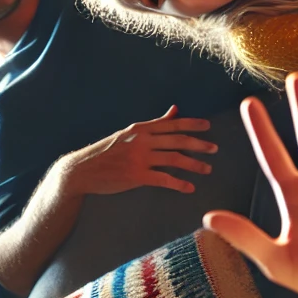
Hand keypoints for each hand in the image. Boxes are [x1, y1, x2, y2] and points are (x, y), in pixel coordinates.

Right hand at [56, 107, 216, 197]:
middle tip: (215, 149)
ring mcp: (139, 158)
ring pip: (174, 159)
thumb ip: (154, 123)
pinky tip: (189, 188)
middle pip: (177, 140)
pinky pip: (163, 179)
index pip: (172, 123)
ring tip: (207, 169)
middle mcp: (141, 140)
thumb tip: (174, 110)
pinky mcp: (135, 176)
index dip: (191, 124)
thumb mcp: (130, 133)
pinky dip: (179, 184)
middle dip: (199, 144)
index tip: (208, 126)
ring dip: (194, 164)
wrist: (82, 169)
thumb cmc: (107, 151)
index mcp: (140, 128)